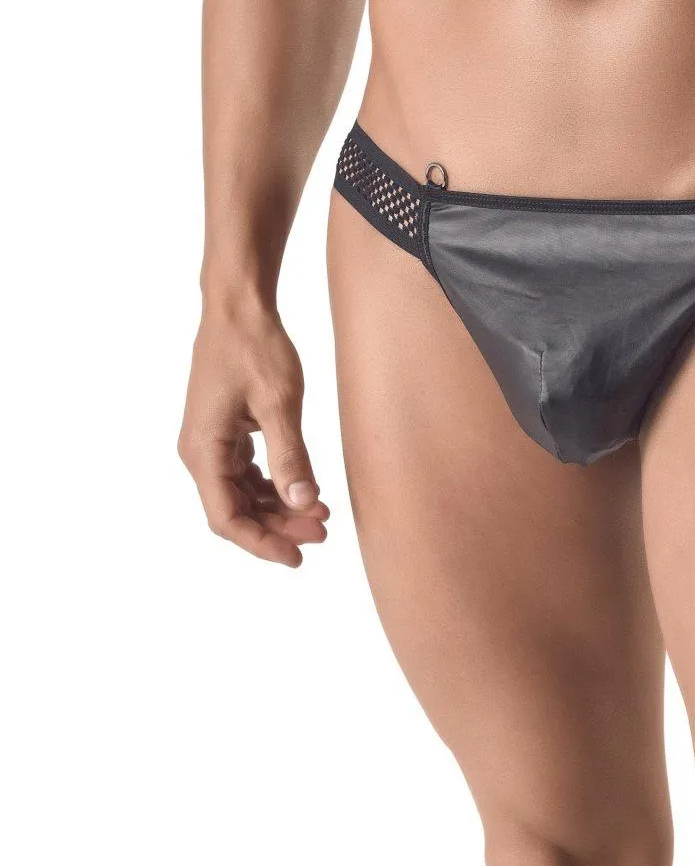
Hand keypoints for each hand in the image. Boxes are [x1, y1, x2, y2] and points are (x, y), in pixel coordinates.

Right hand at [178, 302, 329, 566]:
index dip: (261, 542)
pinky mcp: (225, 433)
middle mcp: (200, 452)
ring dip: (279, 509)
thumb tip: (304, 504)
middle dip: (278, 527)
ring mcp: (211, 443)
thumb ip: (291, 457)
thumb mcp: (279, 404)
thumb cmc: (254, 348)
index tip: (296, 557)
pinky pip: (247, 474)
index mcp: (203, 450)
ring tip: (321, 516)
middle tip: (323, 534)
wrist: (238, 308)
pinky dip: (275, 487)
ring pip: (243, 495)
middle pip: (236, 510)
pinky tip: (305, 491)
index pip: (226, 517)